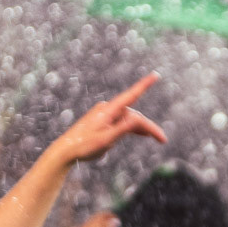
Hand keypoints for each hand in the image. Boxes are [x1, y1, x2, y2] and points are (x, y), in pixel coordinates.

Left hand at [49, 77, 165, 167]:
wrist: (65, 151)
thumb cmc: (83, 147)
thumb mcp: (105, 140)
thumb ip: (122, 129)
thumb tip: (138, 119)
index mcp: (108, 111)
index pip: (131, 95)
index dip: (144, 85)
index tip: (155, 75)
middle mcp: (107, 109)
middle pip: (134, 115)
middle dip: (149, 126)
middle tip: (163, 140)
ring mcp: (104, 115)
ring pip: (129, 119)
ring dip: (141, 128)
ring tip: (157, 139)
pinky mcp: (102, 121)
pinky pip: (122, 122)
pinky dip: (132, 128)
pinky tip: (141, 134)